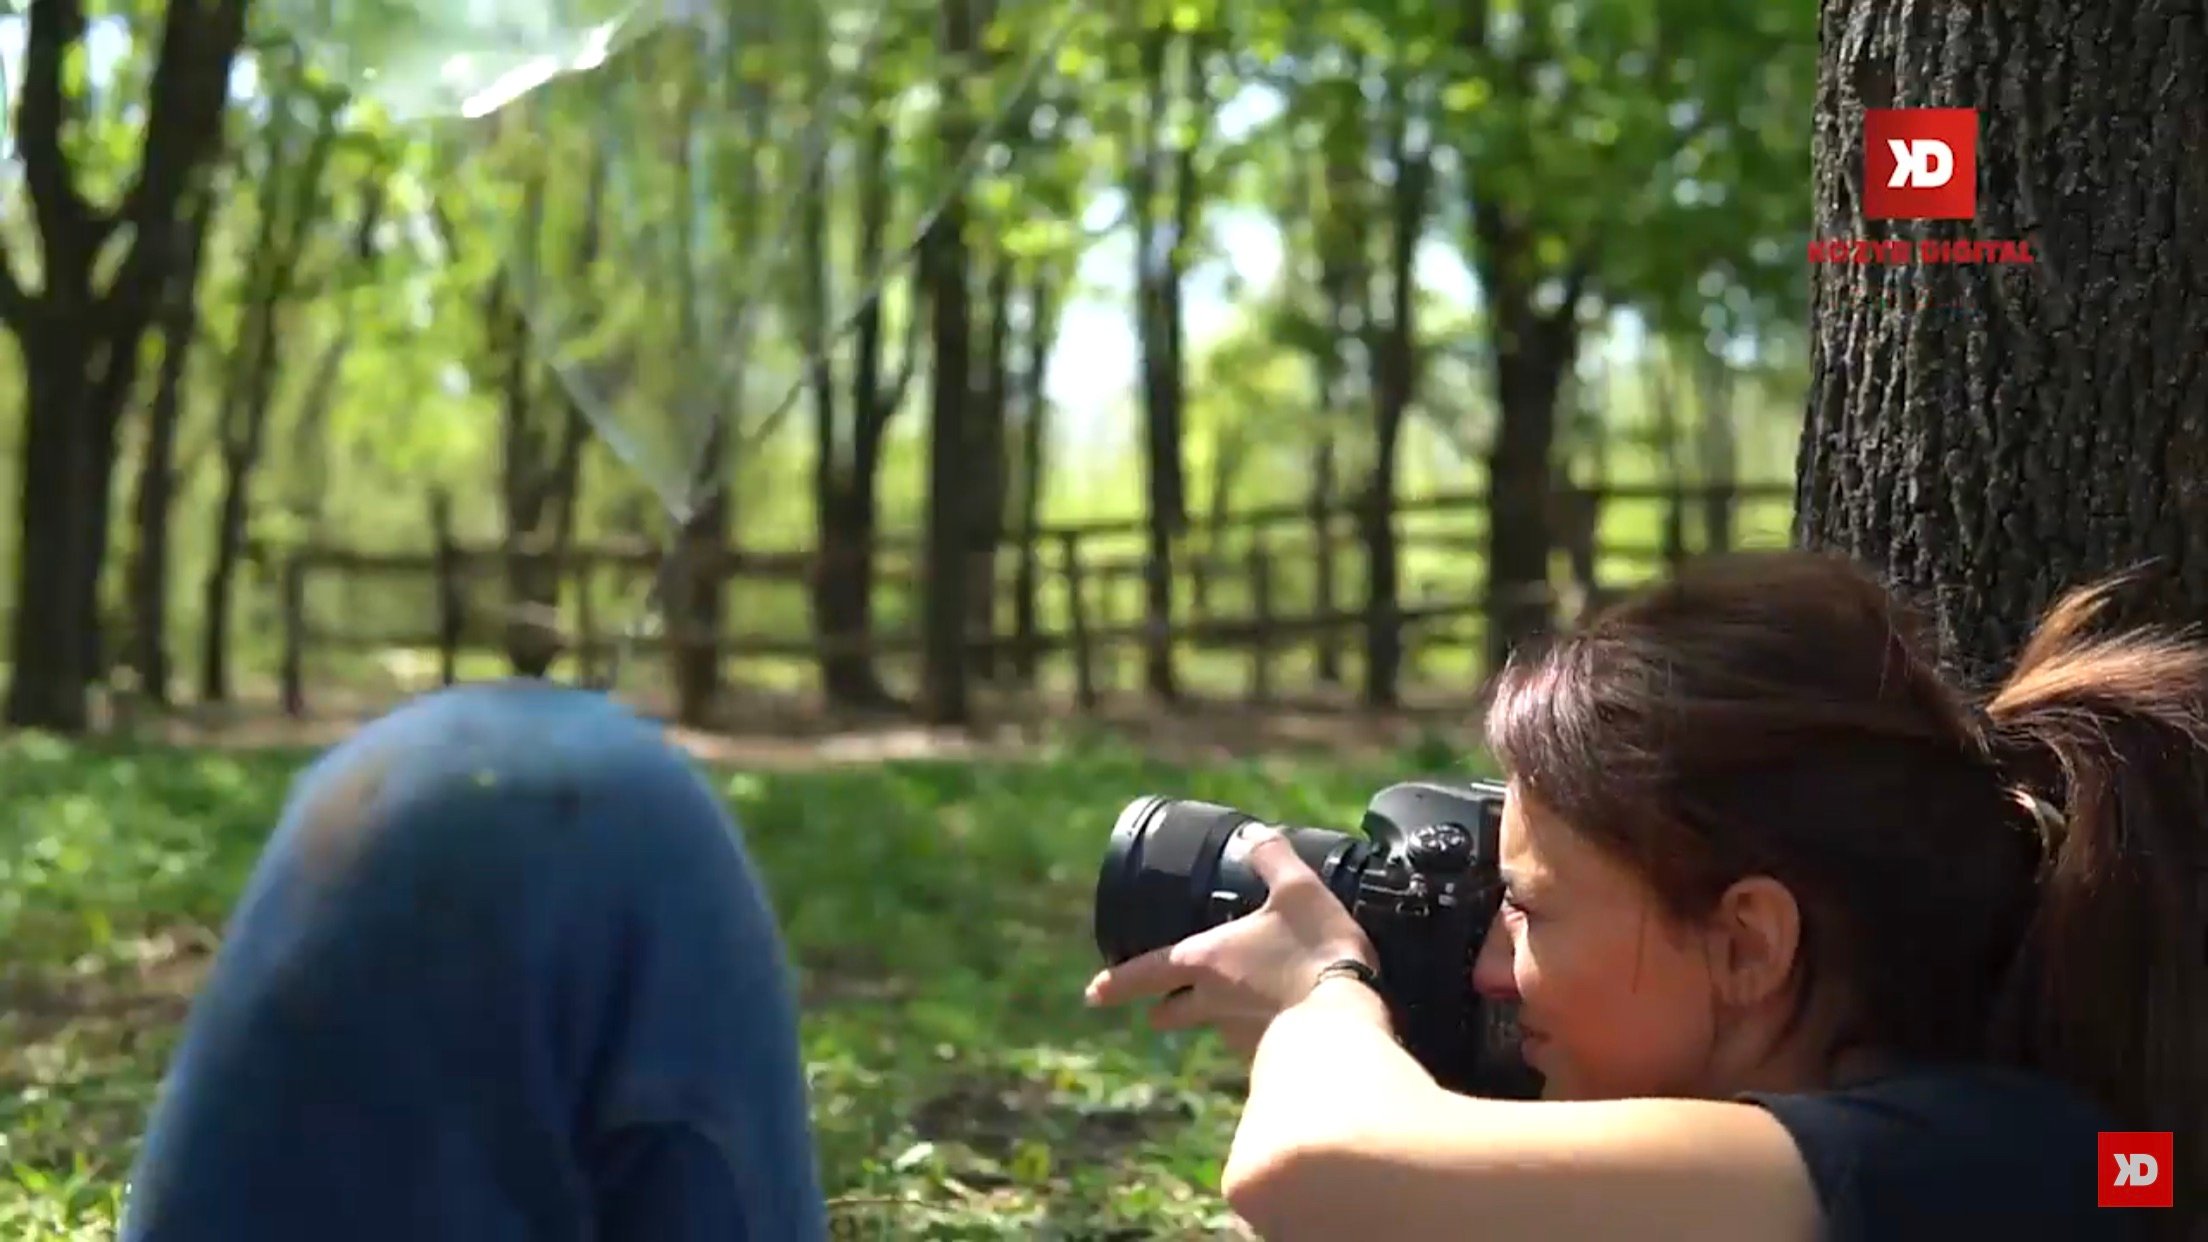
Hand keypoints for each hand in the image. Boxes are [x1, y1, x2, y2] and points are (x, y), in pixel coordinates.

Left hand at [1082, 826, 1379, 1056]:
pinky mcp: (1270, 1055)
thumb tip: (1258, 835)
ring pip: (1213, 1027)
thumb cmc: (1315, 951)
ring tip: (1235, 1005)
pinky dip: (1257, 1032)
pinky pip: (1253, 1043)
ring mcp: (1239, 1035)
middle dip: (1163, 1011)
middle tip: (1157, 1010)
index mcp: (1205, 961)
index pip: (1146, 973)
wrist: (1344, 1025)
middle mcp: (1212, 1003)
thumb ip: (1274, 859)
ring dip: (1216, 1019)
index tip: (1092, 994)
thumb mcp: (1298, 890)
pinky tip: (1278, 1022)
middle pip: (1171, 1013)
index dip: (1116, 983)